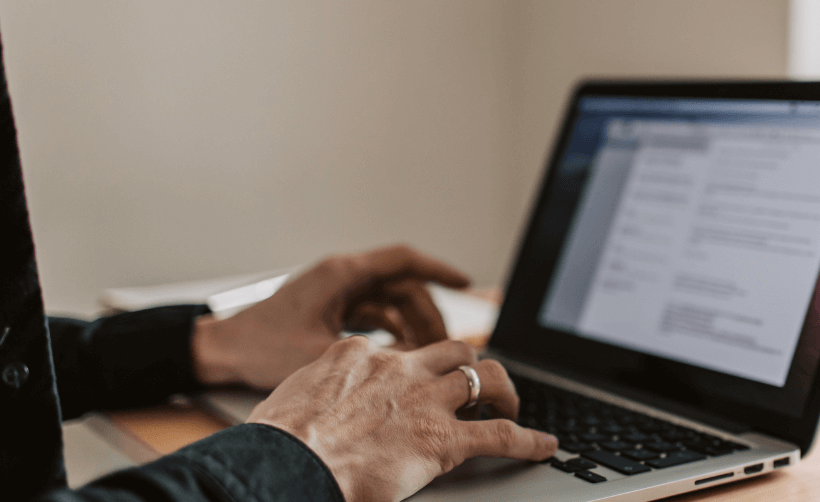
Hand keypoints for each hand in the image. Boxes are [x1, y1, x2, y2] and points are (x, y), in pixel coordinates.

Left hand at [192, 244, 469, 389]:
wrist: (221, 351)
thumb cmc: (260, 348)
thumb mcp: (323, 352)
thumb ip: (373, 352)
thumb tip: (414, 358)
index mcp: (343, 274)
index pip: (404, 260)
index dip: (439, 270)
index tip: (466, 283)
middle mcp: (343, 276)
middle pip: (402, 285)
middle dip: (428, 313)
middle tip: (445, 344)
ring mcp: (337, 290)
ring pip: (390, 300)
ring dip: (412, 324)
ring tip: (427, 353)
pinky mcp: (331, 307)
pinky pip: (373, 312)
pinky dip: (392, 330)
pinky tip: (402, 354)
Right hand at [248, 337, 557, 501]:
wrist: (284, 468)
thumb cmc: (274, 446)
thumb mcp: (289, 402)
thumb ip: (316, 395)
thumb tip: (314, 408)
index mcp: (357, 356)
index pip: (397, 351)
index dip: (412, 369)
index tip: (415, 383)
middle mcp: (398, 369)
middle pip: (452, 351)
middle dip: (470, 365)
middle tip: (477, 386)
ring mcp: (424, 400)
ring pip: (484, 377)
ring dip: (504, 391)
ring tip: (512, 405)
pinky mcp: (443, 440)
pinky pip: (500, 434)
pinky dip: (529, 440)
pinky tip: (545, 445)